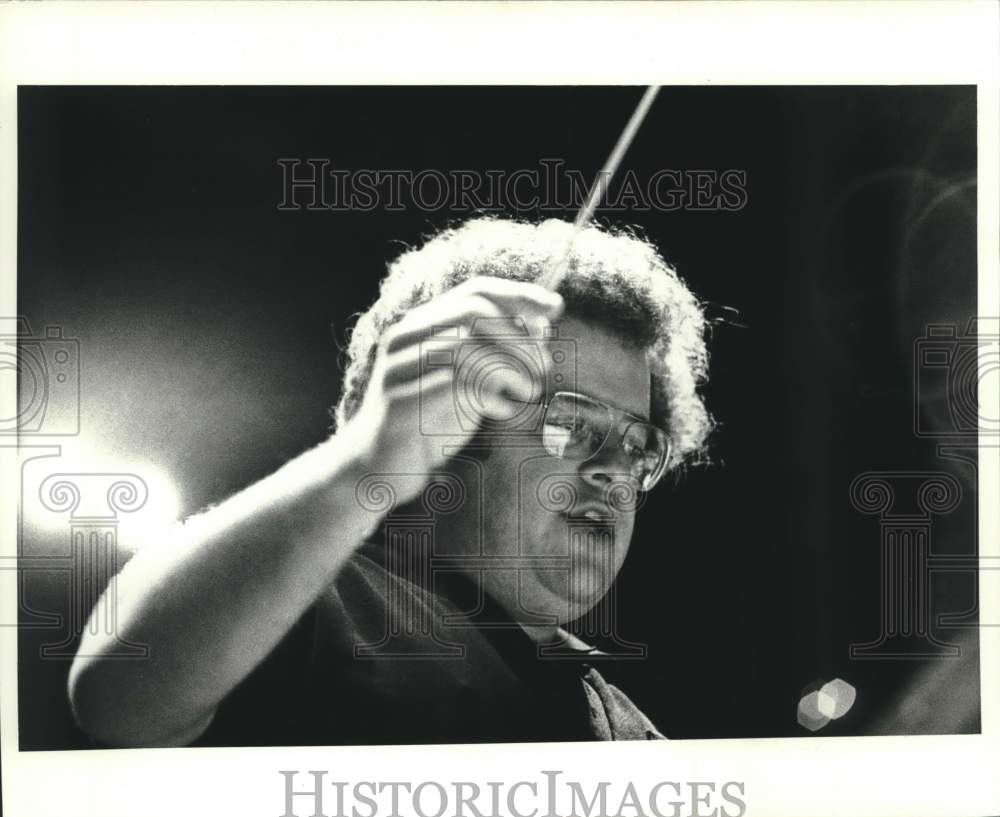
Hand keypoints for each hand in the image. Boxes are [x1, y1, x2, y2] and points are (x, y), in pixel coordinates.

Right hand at [344, 277, 564, 502]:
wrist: (376, 466)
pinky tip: (503, 410)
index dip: (519, 295)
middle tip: (543, 366)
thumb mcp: (467, 382)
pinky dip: (491, 395)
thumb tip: (542, 326)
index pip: (474, 290)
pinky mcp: (399, 401)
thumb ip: (497, 354)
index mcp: (421, 325)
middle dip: (519, 335)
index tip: (556, 308)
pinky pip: (454, 385)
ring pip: (467, 345)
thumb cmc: (426, 422)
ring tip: (528, 391)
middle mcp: (406, 338)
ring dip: (510, 366)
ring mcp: (399, 368)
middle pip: (474, 311)